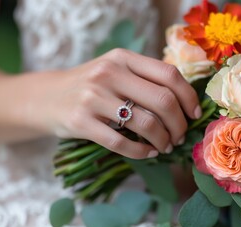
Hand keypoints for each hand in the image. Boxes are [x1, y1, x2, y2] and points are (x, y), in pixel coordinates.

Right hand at [37, 49, 200, 158]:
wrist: (46, 97)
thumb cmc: (90, 86)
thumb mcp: (115, 70)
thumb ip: (144, 79)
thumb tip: (185, 104)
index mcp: (122, 58)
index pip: (169, 75)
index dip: (189, 97)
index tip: (194, 114)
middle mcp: (109, 73)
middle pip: (163, 101)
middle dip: (179, 124)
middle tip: (180, 136)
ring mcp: (93, 97)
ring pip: (146, 124)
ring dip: (163, 140)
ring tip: (165, 146)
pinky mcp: (80, 122)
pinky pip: (121, 143)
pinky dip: (141, 152)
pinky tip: (148, 153)